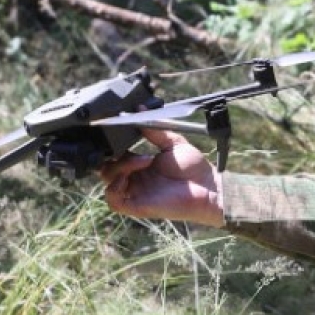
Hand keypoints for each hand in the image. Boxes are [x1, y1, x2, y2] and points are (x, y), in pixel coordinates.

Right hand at [99, 128, 224, 226]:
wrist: (208, 186)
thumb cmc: (194, 167)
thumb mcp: (172, 141)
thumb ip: (153, 127)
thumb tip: (139, 108)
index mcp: (139, 163)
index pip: (114, 155)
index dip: (112, 146)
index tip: (120, 136)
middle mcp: (135, 178)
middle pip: (106, 167)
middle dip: (114, 155)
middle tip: (137, 151)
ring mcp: (135, 192)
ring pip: (108, 181)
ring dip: (119, 168)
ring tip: (144, 161)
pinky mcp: (138, 206)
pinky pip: (114, 201)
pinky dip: (114, 188)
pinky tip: (128, 178)